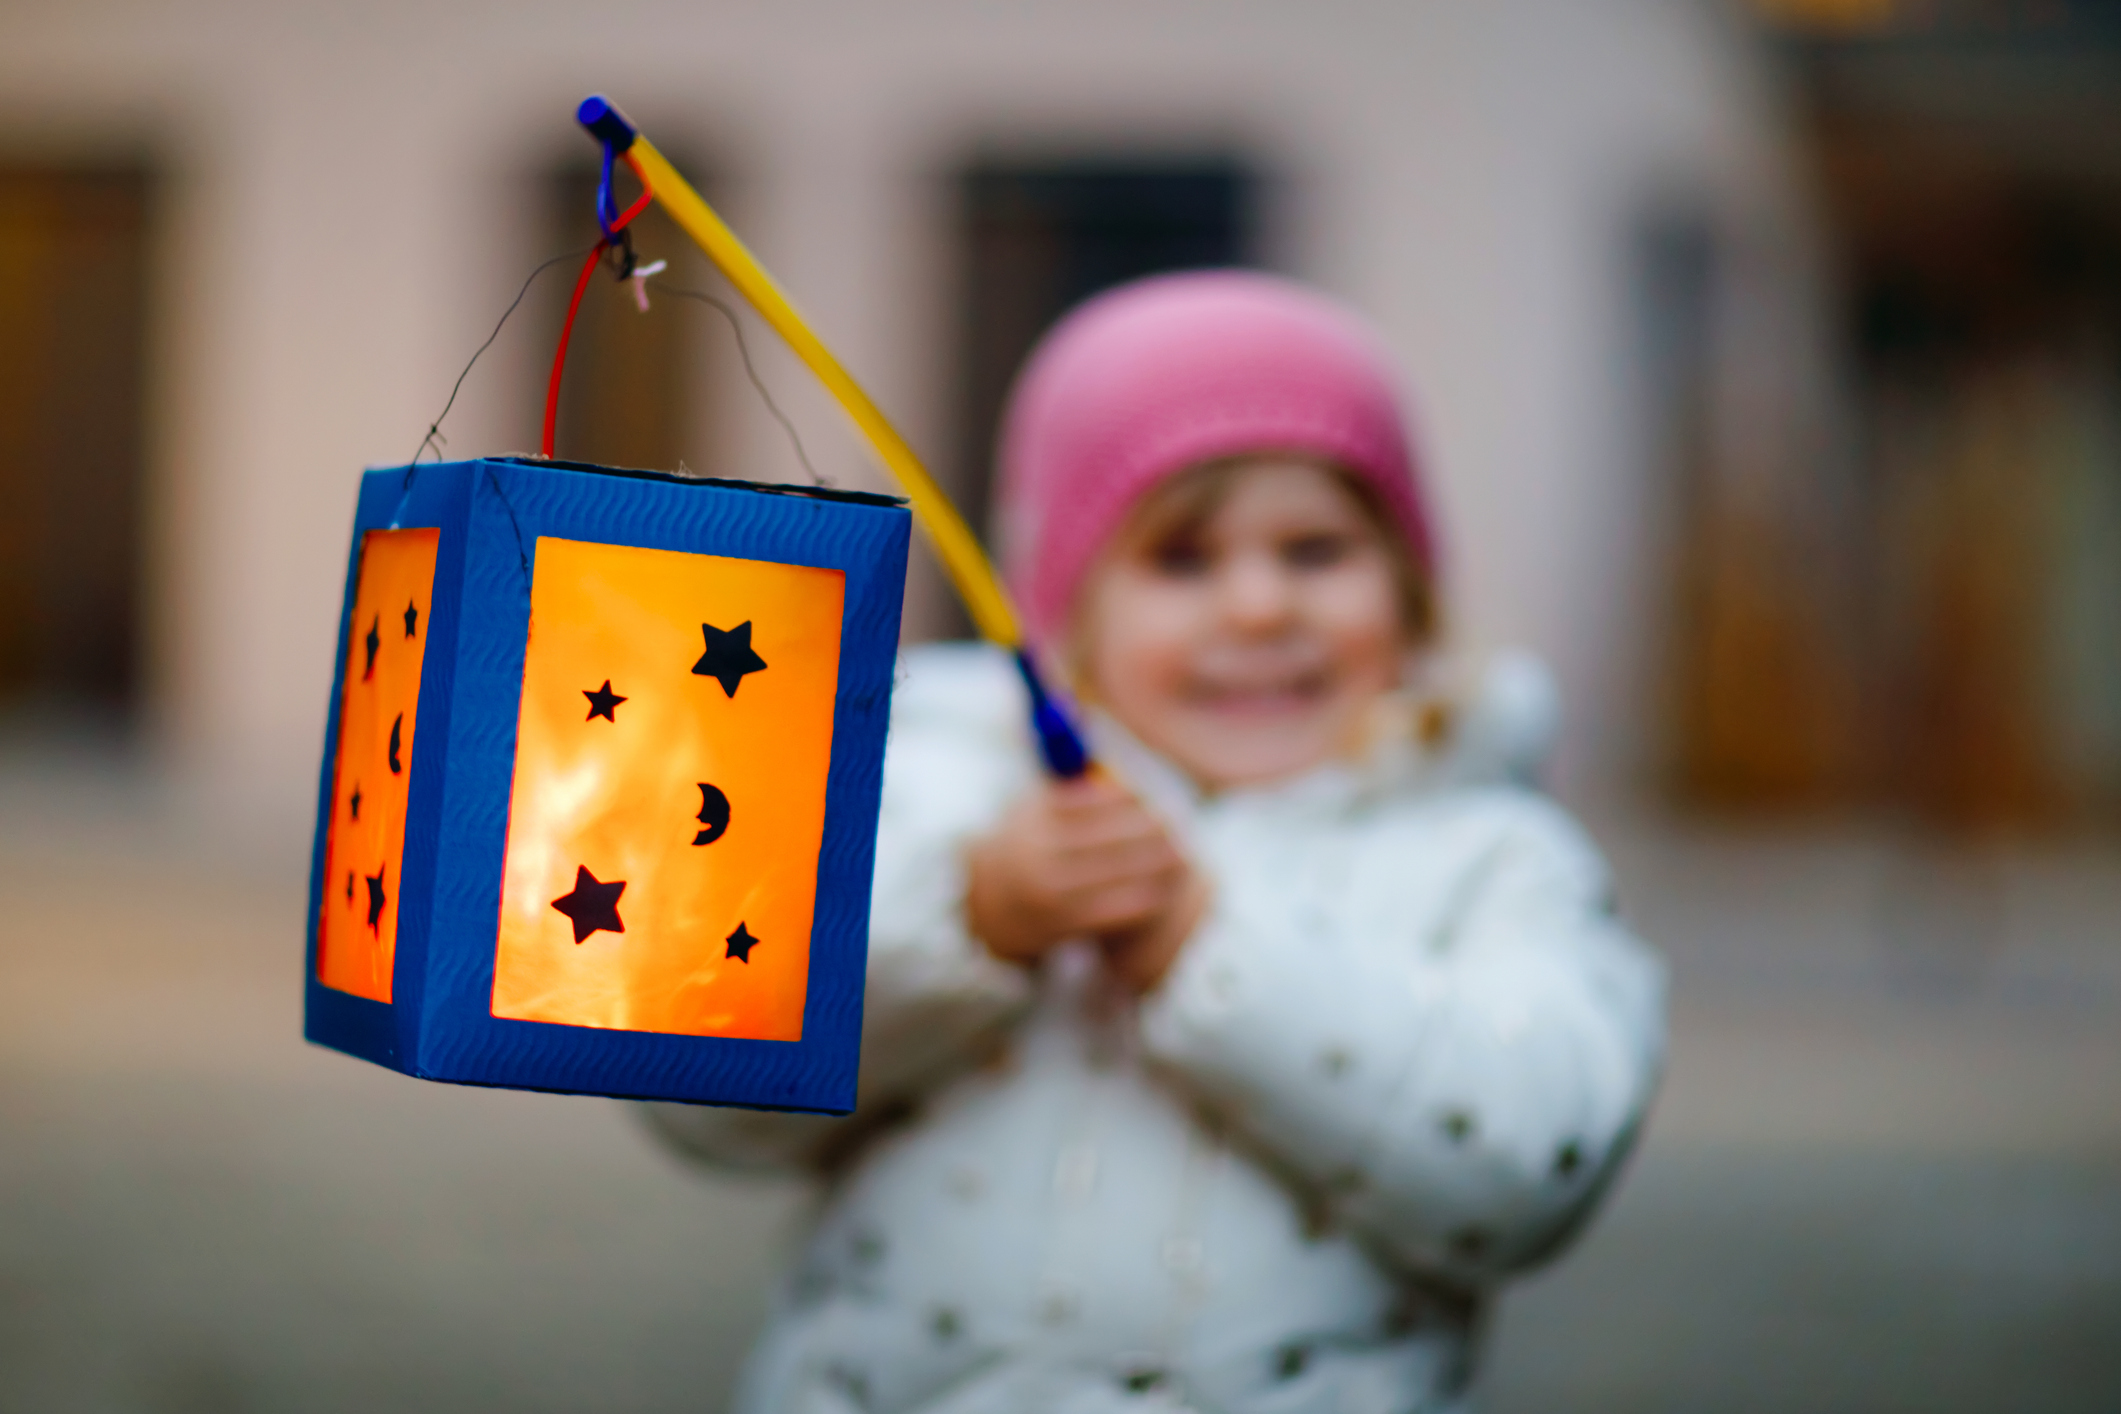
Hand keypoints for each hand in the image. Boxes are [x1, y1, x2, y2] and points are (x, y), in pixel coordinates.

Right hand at [964, 773, 1201, 987]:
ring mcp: (1048, 892)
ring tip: (1179, 855)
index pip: (1090, 800)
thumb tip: (1097, 730)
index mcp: (1031, 818)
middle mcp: (1036, 854)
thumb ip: (1070, 779)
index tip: (1149, 796)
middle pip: (1110, 837)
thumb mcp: (1035, 806)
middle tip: (1176, 823)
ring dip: (1154, 864)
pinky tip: (1162, 889)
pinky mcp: (1061, 925)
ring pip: (1117, 874)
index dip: (1126, 798)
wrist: (985, 904)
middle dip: (1149, 829)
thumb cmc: (1026, 844)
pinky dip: (1142, 897)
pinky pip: (1114, 909)